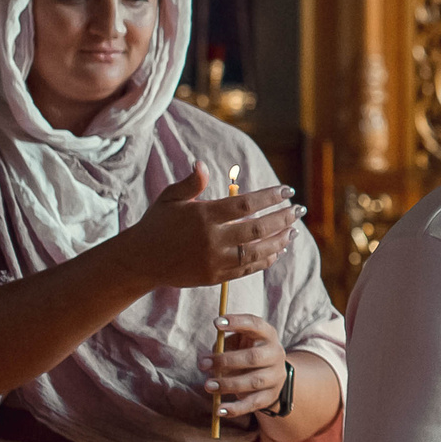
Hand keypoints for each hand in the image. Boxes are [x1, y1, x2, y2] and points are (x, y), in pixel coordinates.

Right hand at [118, 160, 303, 289]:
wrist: (141, 261)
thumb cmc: (157, 223)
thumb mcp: (170, 198)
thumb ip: (190, 183)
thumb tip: (202, 164)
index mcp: (203, 216)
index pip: (245, 204)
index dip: (269, 196)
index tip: (287, 190)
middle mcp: (211, 239)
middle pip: (257, 228)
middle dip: (283, 218)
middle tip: (299, 209)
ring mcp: (214, 261)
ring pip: (257, 252)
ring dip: (279, 240)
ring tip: (294, 230)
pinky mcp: (215, 277)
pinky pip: (248, 269)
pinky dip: (266, 259)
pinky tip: (278, 249)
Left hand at [203, 313, 287, 417]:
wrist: (270, 375)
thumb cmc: (246, 353)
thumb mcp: (238, 343)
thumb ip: (223, 346)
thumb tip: (206, 360)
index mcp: (267, 335)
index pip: (255, 324)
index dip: (237, 322)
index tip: (216, 323)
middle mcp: (275, 354)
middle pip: (253, 357)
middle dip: (226, 361)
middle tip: (203, 364)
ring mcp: (276, 376)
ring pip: (253, 381)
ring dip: (228, 384)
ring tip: (208, 386)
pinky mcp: (270, 396)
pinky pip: (253, 404)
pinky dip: (236, 408)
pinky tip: (220, 410)